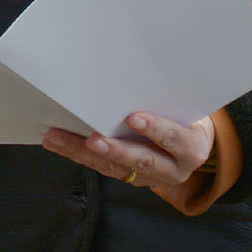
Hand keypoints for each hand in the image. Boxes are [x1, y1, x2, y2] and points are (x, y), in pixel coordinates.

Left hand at [43, 111, 216, 206]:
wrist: (194, 143)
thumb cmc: (186, 115)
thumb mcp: (187, 106)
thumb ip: (167, 99)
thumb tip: (133, 74)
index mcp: (192, 147)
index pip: (174, 138)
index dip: (156, 129)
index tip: (134, 118)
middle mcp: (174, 169)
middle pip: (142, 160)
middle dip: (116, 150)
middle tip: (92, 139)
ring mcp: (151, 177)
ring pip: (115, 168)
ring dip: (82, 153)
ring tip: (58, 139)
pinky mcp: (130, 178)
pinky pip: (102, 168)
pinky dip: (77, 154)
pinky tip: (58, 143)